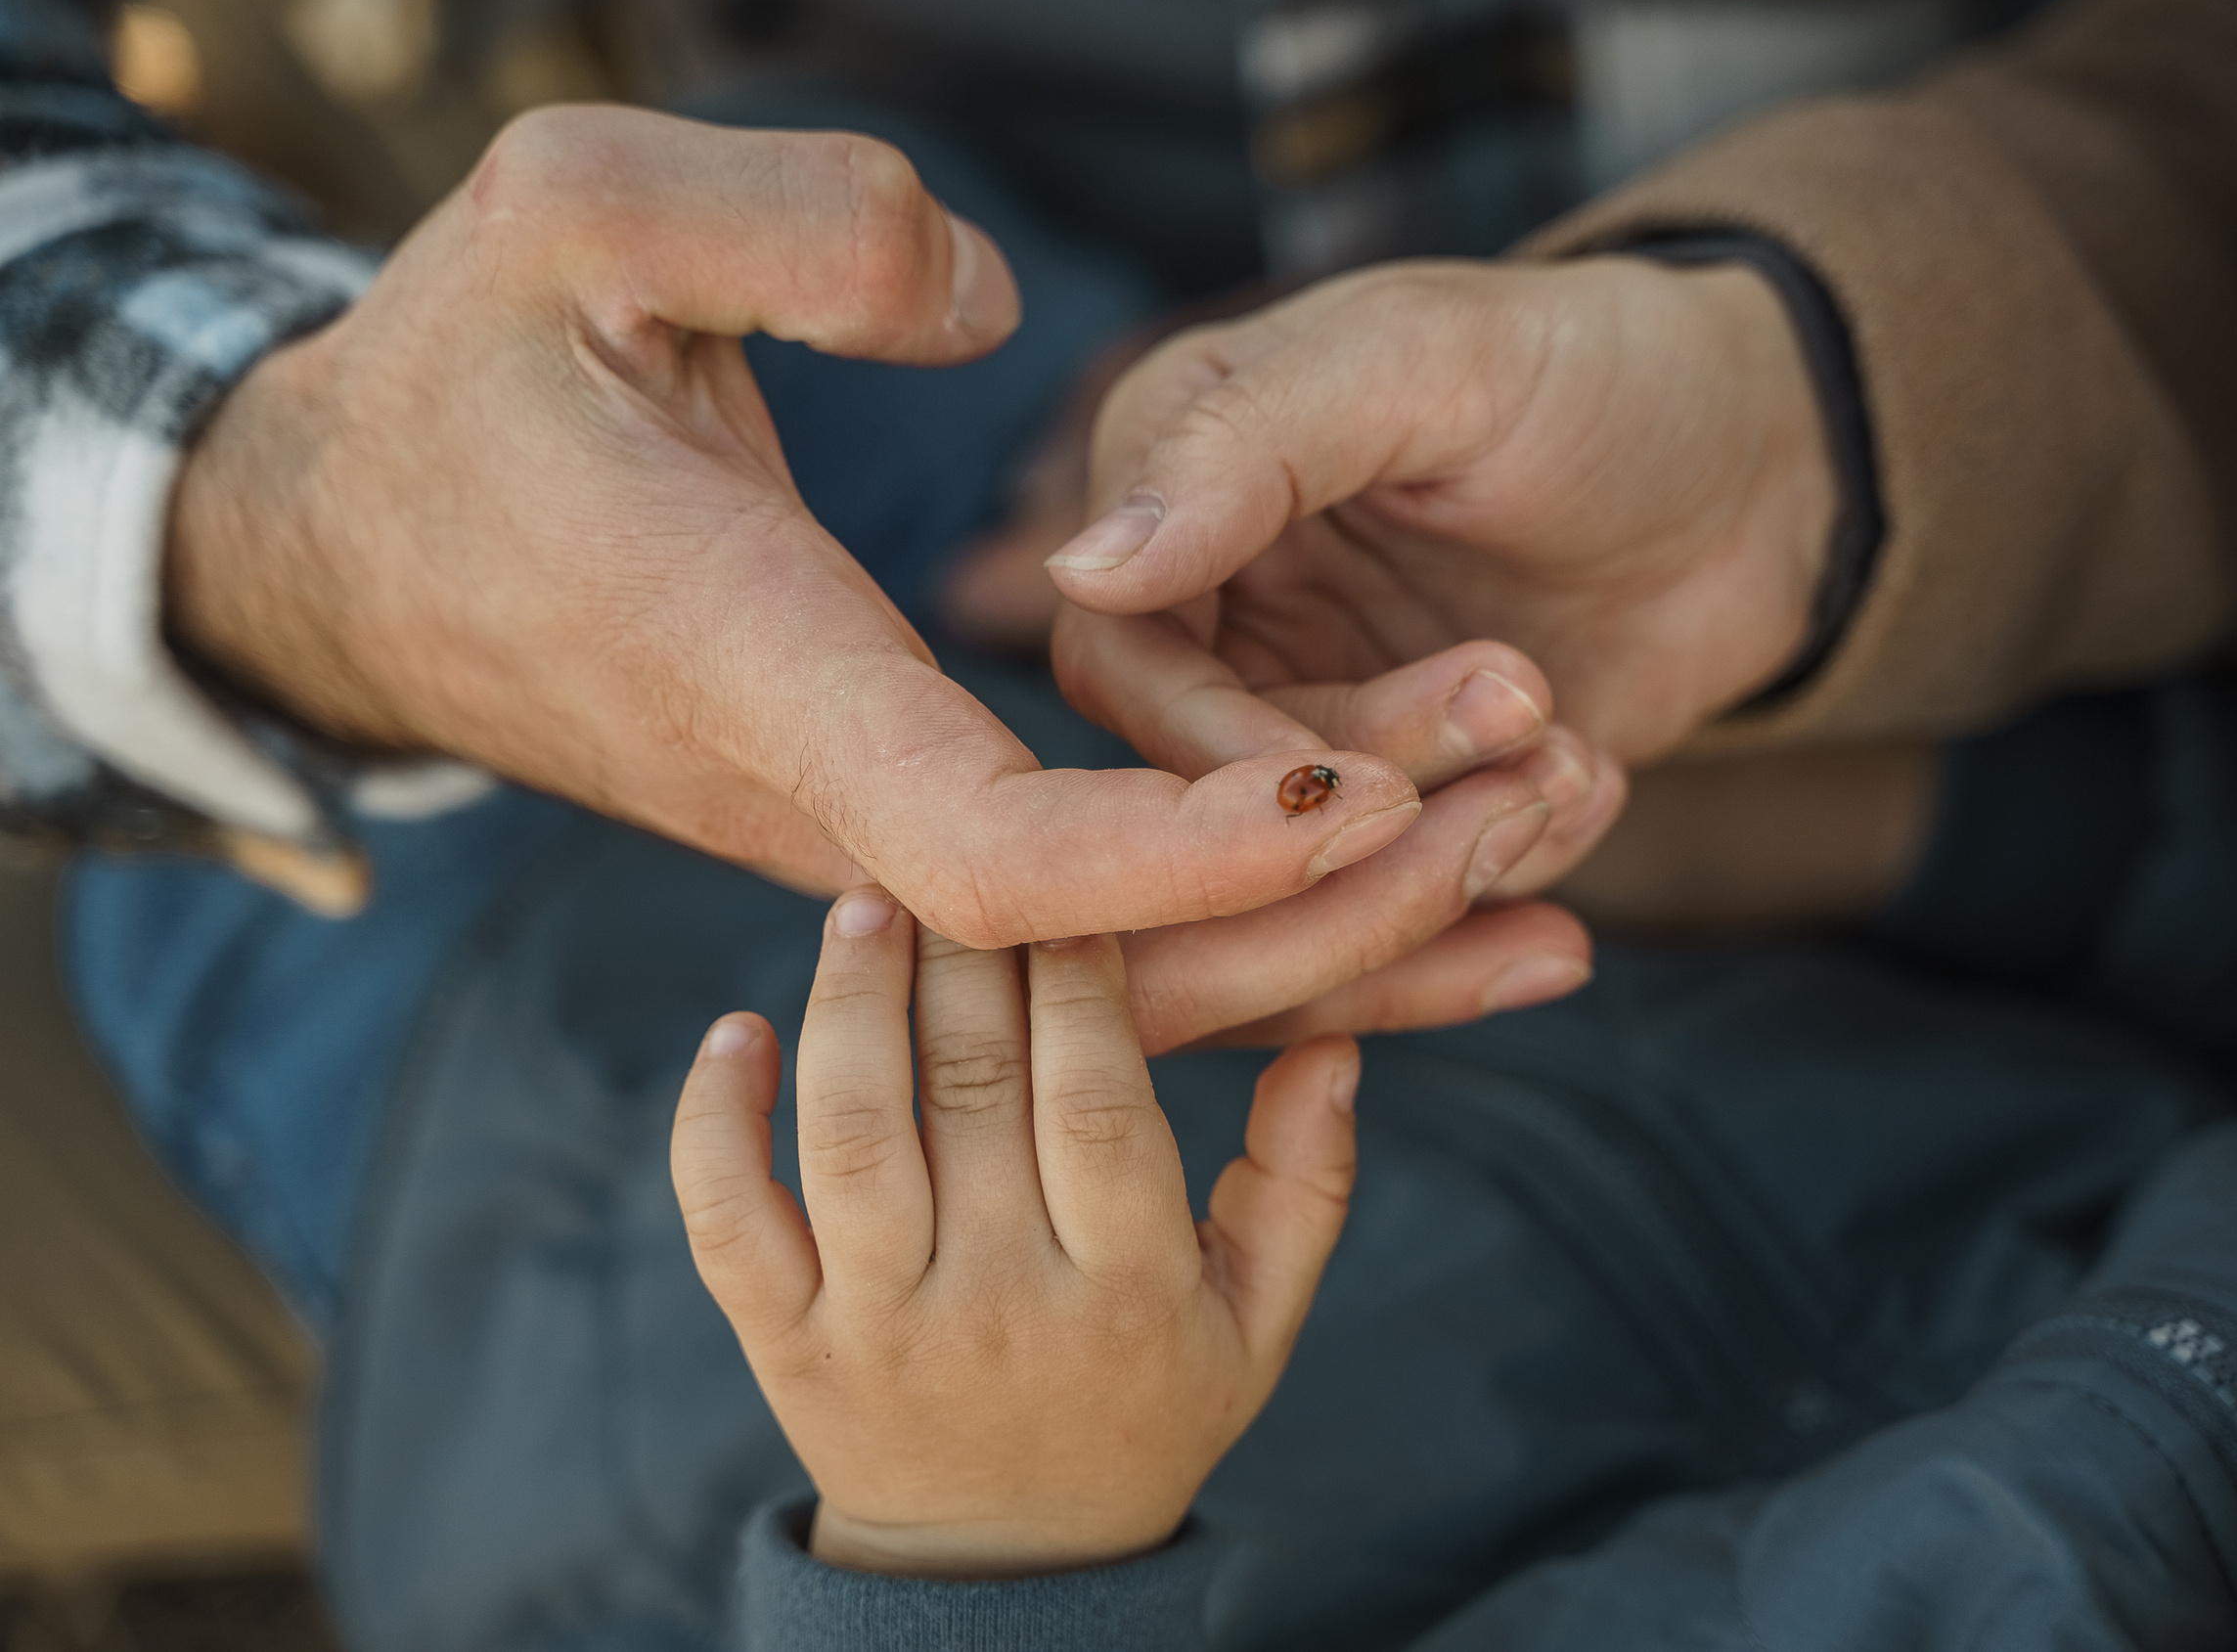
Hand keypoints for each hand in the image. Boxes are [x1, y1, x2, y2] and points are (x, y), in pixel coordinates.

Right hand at [168, 104, 1591, 1041]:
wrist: (353, 548)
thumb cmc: (456, 378)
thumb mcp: (572, 215)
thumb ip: (784, 226)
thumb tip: (975, 298)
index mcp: (761, 669)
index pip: (987, 842)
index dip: (1178, 850)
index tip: (1356, 793)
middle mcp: (819, 799)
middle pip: (1099, 953)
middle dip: (1323, 907)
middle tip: (1533, 807)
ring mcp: (853, 832)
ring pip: (1109, 970)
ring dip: (1327, 939)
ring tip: (1547, 879)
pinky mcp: (881, 821)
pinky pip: (1080, 924)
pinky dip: (1245, 922)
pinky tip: (1407, 892)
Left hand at [671, 887, 1358, 1575]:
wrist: (1005, 1568)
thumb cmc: (1146, 1408)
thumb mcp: (1259, 1322)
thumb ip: (1305, 1184)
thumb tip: (1332, 1042)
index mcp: (1129, 1293)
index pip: (1100, 1105)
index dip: (1083, 980)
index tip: (1075, 889)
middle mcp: (1003, 1307)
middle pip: (975, 1093)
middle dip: (963, 955)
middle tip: (955, 859)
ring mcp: (882, 1329)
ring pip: (853, 1138)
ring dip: (848, 1005)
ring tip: (859, 906)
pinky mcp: (787, 1346)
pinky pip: (729, 1224)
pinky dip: (713, 1125)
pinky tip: (732, 1033)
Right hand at [1048, 258, 1836, 802]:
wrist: (1770, 463)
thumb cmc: (1598, 372)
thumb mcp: (1426, 362)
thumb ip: (1250, 447)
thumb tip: (1082, 567)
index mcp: (1181, 486)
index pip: (1121, 664)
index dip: (1216, 746)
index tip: (1348, 774)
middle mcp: (1223, 612)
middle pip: (1210, 787)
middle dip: (1368, 786)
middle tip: (1522, 718)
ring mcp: (1319, 708)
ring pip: (1316, 858)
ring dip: (1455, 834)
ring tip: (1575, 758)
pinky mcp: (1416, 792)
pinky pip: (1421, 887)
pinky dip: (1516, 854)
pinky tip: (1597, 776)